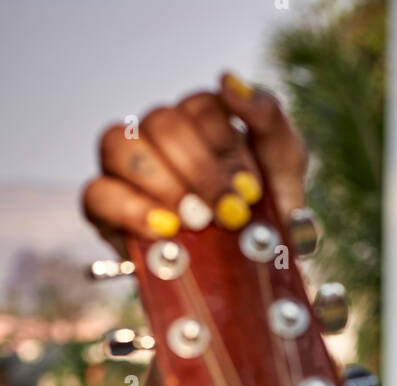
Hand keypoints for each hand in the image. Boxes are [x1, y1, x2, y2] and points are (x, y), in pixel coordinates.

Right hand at [82, 73, 307, 254]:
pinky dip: (130, 209)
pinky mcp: (107, 212)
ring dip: (164, 184)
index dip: (226, 147)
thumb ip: (267, 117)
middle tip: (229, 214)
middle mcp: (157, 138)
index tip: (251, 192)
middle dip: (201, 172)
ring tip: (195, 221)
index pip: (199, 107)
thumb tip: (228, 81)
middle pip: (161, 123)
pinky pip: (96, 194)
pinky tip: (165, 229)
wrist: (256, 278)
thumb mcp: (284, 167)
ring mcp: (126, 172)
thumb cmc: (267, 217)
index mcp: (197, 121)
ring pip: (119, 145)